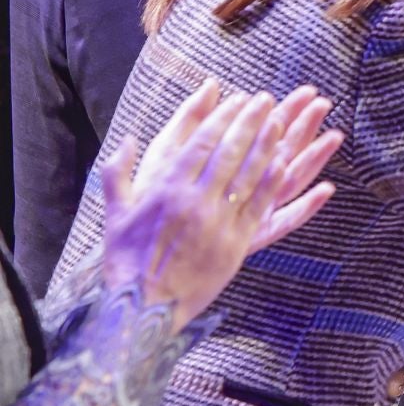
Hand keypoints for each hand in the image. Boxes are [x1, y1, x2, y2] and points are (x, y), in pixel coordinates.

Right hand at [100, 81, 343, 329]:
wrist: (146, 304)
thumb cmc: (127, 257)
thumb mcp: (115, 213)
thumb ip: (118, 173)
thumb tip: (127, 139)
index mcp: (165, 190)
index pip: (199, 145)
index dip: (220, 119)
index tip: (235, 100)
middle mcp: (195, 202)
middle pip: (229, 153)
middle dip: (248, 123)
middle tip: (265, 100)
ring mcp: (218, 222)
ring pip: (248, 176)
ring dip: (267, 146)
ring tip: (281, 122)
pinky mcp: (236, 243)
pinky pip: (260, 207)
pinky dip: (272, 183)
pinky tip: (286, 163)